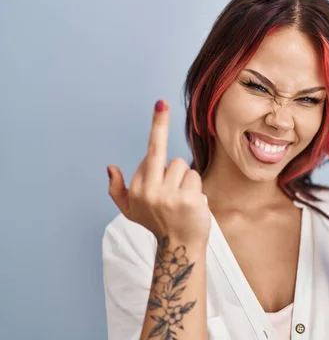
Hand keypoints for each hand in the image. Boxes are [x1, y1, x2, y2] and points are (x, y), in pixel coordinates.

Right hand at [107, 100, 210, 244]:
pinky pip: (194, 178)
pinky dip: (195, 190)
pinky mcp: (187, 199)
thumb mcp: (131, 211)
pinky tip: (190, 206)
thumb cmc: (158, 225)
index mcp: (136, 189)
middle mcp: (149, 191)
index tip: (161, 103)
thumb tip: (110, 167)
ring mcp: (168, 195)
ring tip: (181, 201)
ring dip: (186, 182)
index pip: (151, 152)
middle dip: (167, 150)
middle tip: (164, 133)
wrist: (179, 248)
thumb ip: (118, 190)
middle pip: (168, 158)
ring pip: (183, 168)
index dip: (158, 128)